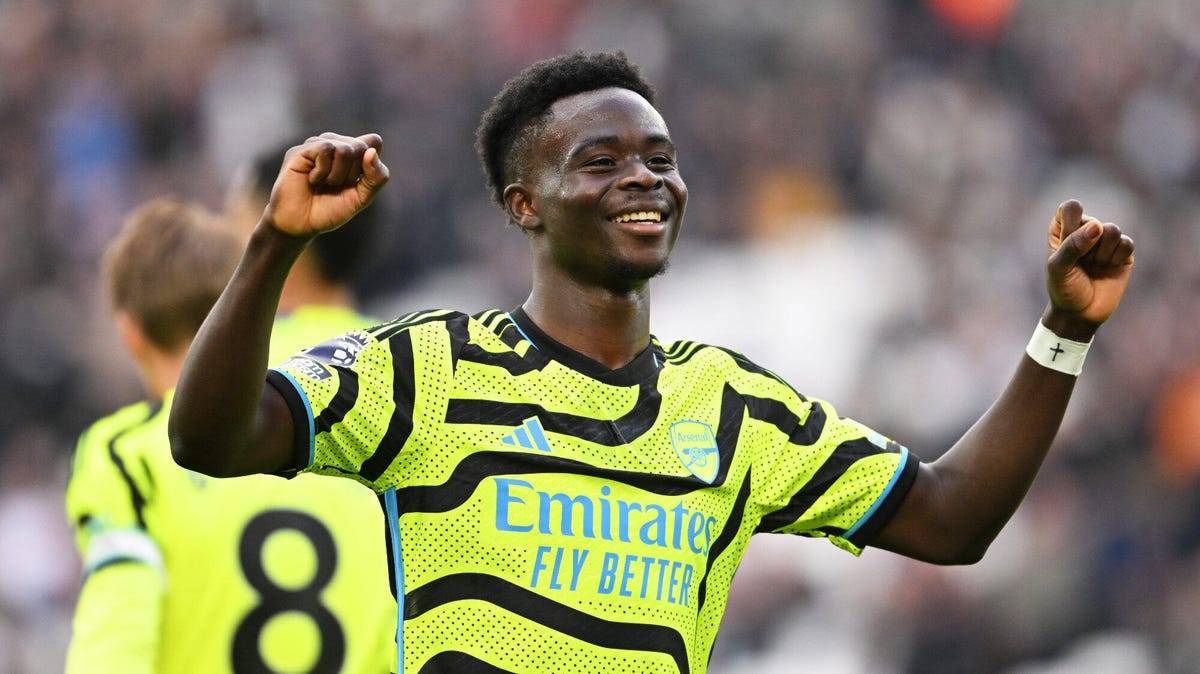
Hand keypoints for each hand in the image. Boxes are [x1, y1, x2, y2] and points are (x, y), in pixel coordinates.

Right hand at [262, 132, 389, 238]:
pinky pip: (325, 149)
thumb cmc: (330, 210)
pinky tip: (312, 179)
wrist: (302, 224)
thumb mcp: (362, 197)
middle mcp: (335, 143)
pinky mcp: (300, 150)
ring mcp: (317, 145)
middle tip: (335, 186)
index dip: (371, 165)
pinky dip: (323, 171)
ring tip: (324, 183)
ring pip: (344, 148)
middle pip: (361, 146)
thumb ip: (376, 178)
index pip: (374, 142)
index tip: (357, 182)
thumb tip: (371, 152)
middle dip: (352, 174)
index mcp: (352, 152)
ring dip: (337, 175)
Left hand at [1045, 199, 1134, 328]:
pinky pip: (1127, 244)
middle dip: (1086, 248)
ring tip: (1094, 267)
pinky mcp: (1124, 252)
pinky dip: (1116, 259)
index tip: (1065, 243)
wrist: (1081, 314)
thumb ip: (1073, 245)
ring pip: (1113, 230)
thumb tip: (1098, 226)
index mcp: (1063, 227)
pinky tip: (1108, 269)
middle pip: (1094, 221)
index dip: (1071, 226)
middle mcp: (1085, 229)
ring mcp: (1105, 240)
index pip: (1072, 207)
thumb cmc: (1064, 288)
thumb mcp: (1059, 267)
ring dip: (1101, 254)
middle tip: (1080, 265)